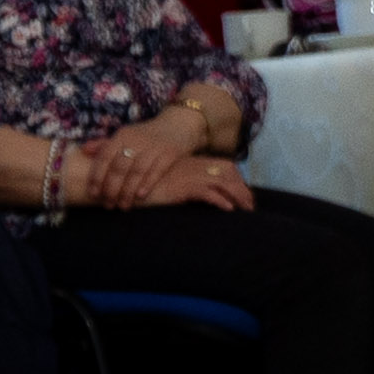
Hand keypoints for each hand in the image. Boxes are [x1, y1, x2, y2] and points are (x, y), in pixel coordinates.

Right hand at [119, 153, 251, 212]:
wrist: (124, 181)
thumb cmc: (142, 184)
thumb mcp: (165, 183)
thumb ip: (180, 184)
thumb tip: (193, 193)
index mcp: (191, 163)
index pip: (223, 166)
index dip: (237, 180)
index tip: (244, 195)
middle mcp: (193, 166)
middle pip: (228, 173)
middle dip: (242, 190)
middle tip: (250, 207)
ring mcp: (188, 175)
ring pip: (222, 183)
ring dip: (237, 197)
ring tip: (245, 211)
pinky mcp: (181, 187)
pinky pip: (207, 193)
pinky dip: (220, 201)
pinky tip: (228, 211)